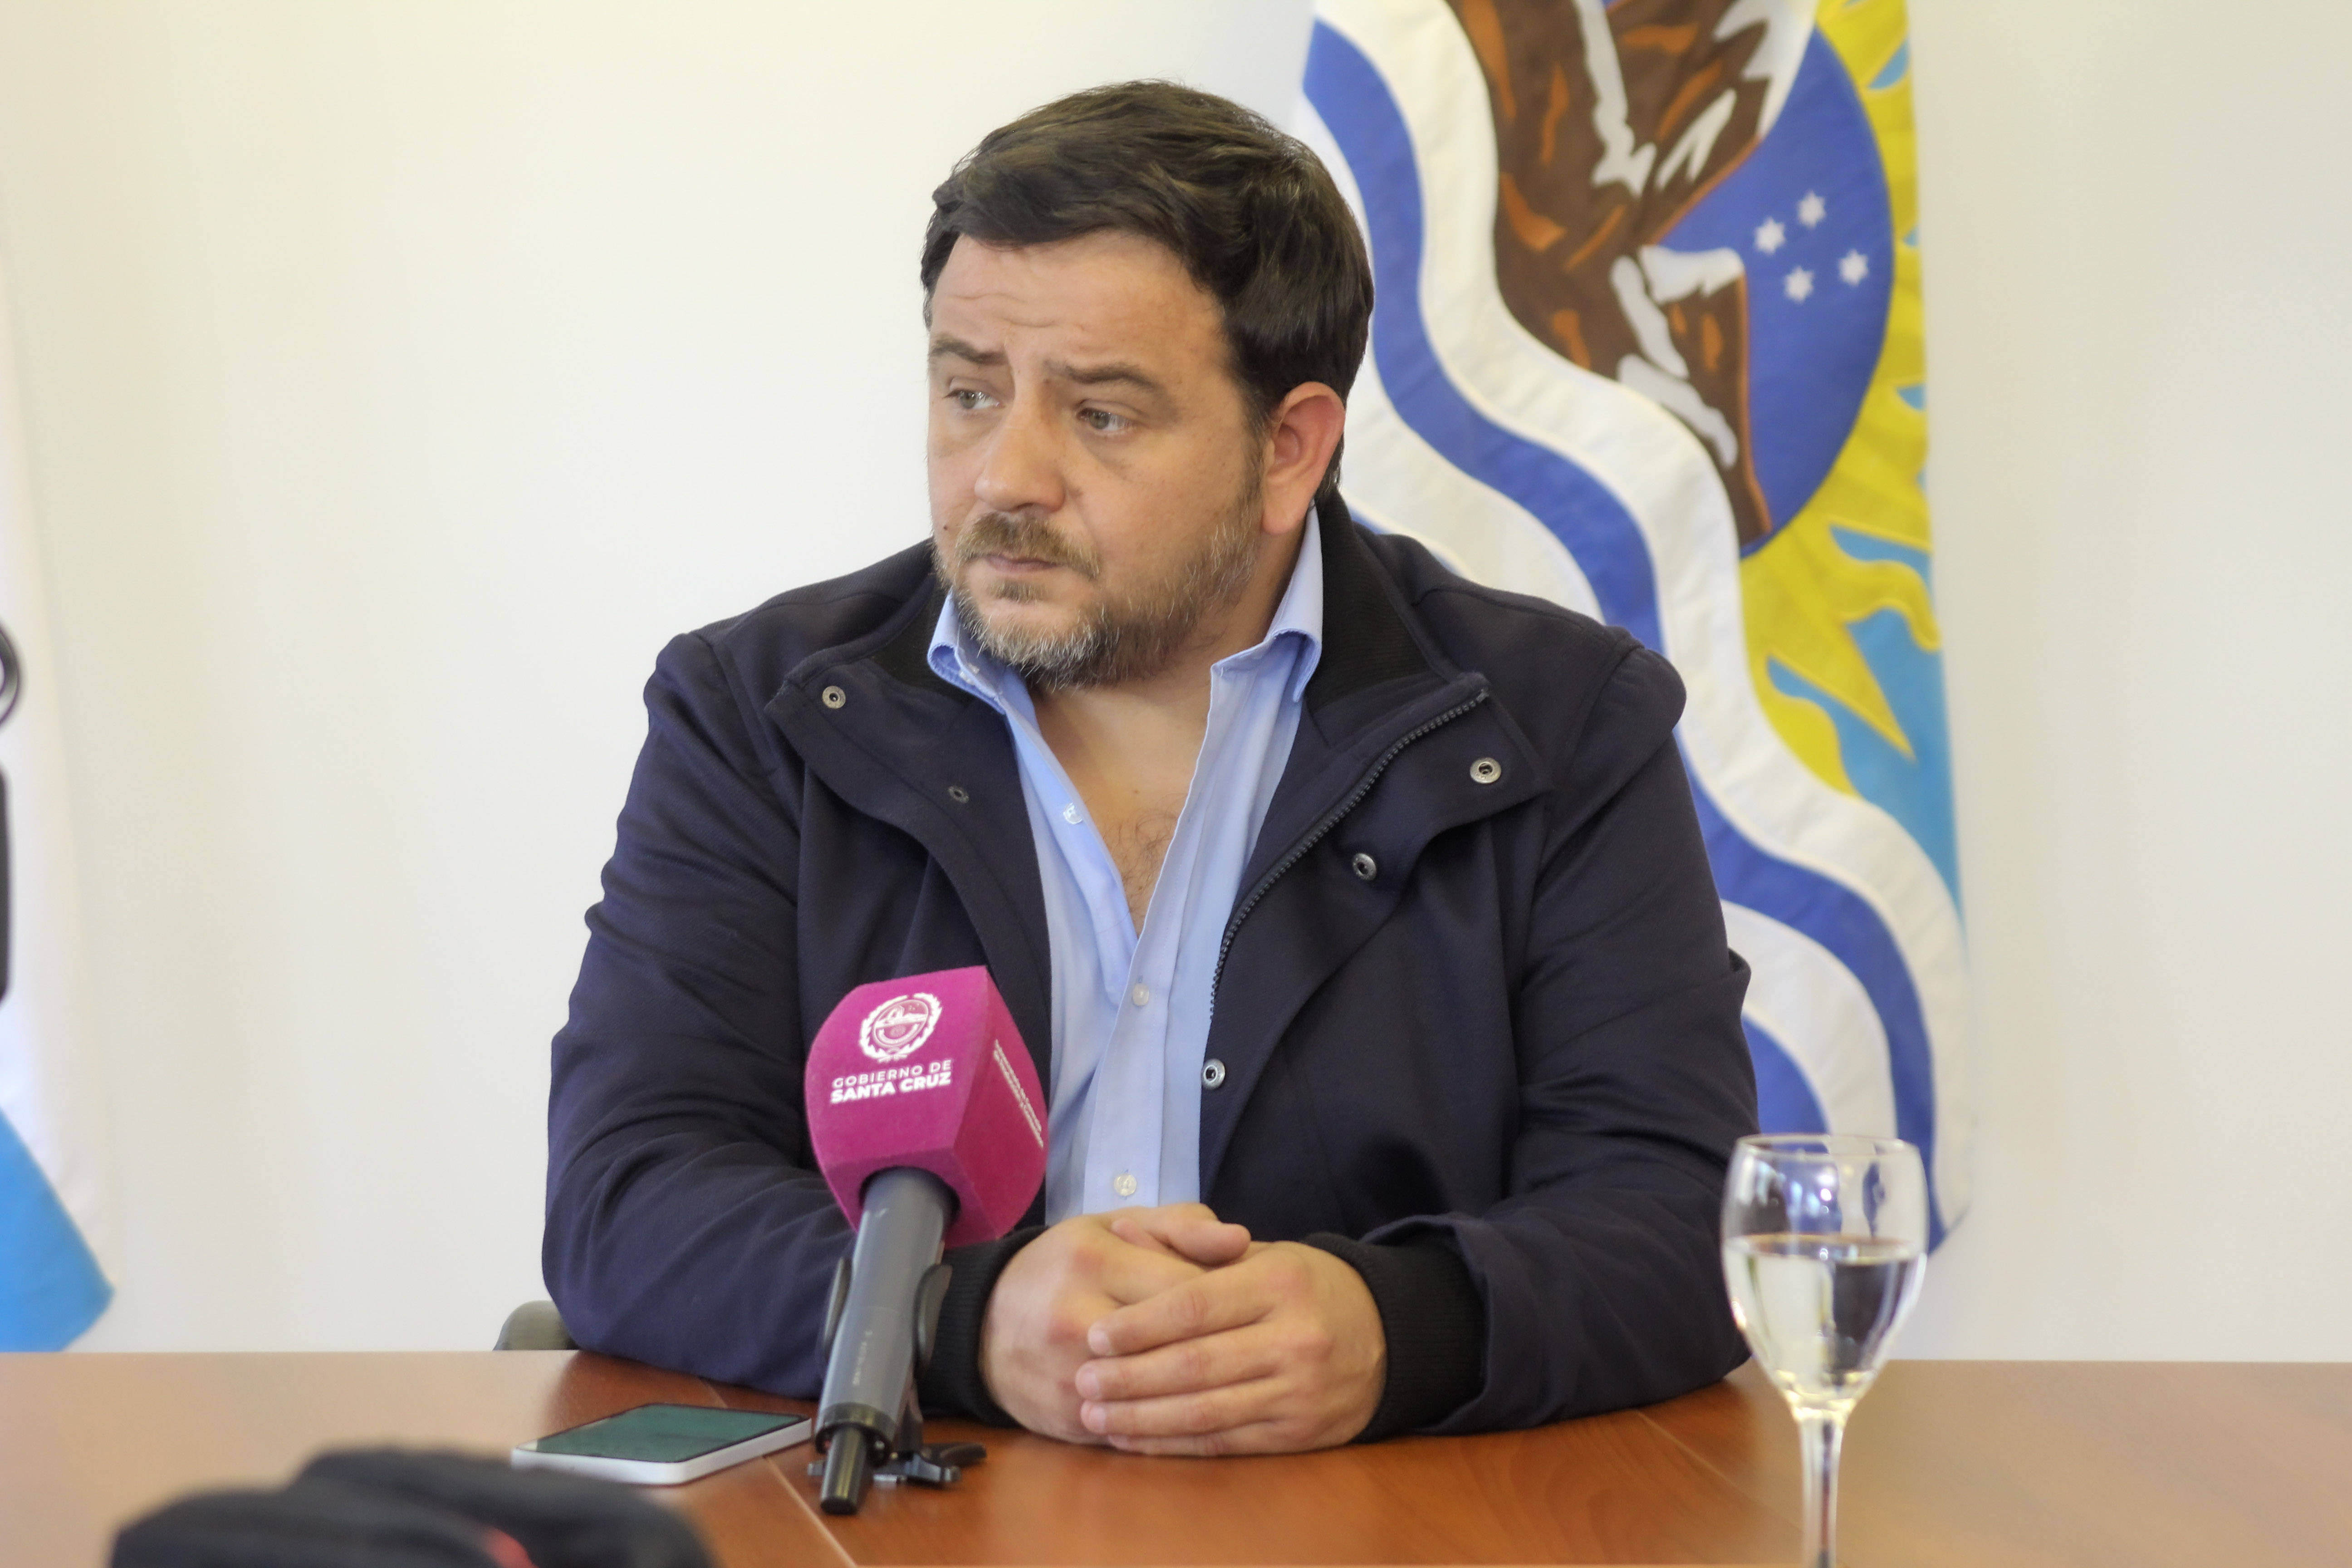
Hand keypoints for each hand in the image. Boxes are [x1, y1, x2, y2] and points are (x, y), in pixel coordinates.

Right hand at [979, 1205, 1228, 1441]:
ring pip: (1162, 1392)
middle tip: (1248, 1343)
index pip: (1187, 1287)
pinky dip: (1171, 1419)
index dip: (1230, 1299)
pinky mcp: (1069, 1417)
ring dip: (1203, 1388)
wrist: (984, 1324)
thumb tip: (1241, 1241)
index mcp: (1093, 1260)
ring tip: (1231, 1377)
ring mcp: (1070, 1375)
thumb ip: (1181, 1226)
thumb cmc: (1066, 1266)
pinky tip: (1196, 1407)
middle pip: (1178, 1342)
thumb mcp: (1116, 1226)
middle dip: (1224, 1345)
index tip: (1248, 1303)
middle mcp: (1075, 1318)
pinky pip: (1139, 1425)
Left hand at [1073, 1239, 1385, 1454]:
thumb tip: (1123, 1230)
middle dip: (1130, 1377)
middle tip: (1082, 1378)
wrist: (1386, 1338)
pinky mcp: (1299, 1434)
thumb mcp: (1259, 1253)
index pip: (1196, 1306)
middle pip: (1195, 1364)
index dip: (1140, 1324)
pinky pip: (1223, 1442)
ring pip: (1205, 1411)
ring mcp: (1299, 1392)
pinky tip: (1133, 1438)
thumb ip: (1190, 1244)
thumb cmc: (1305, 1288)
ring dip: (1141, 1417)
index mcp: (1279, 1283)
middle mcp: (1294, 1338)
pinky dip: (1172, 1444)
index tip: (1096, 1334)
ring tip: (1094, 1413)